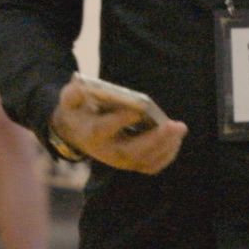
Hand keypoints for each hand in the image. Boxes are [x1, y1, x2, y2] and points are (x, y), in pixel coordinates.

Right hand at [54, 77, 184, 173]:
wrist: (76, 134)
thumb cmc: (78, 111)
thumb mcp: (70, 98)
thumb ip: (74, 91)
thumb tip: (82, 83)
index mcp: (91, 133)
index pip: (104, 129)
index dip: (121, 119)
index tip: (139, 109)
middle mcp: (107, 152)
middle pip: (132, 151)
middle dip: (155, 139)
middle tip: (174, 125)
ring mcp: (120, 161)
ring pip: (146, 160)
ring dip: (166, 146)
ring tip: (179, 128)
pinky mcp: (131, 164)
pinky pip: (152, 165)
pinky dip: (167, 154)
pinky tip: (175, 138)